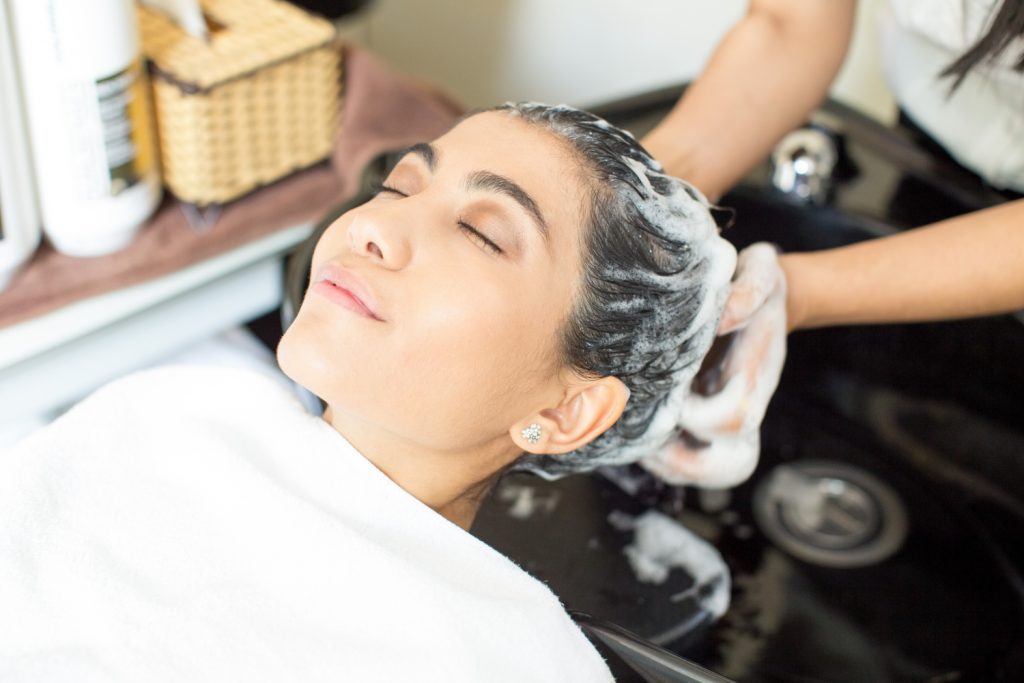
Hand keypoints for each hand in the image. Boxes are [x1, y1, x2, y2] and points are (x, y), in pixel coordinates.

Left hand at [641, 243, 787, 487]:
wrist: (755, 297)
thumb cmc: (753, 284)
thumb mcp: (759, 272)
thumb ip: (747, 291)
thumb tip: (720, 315)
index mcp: (755, 376)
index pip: (736, 416)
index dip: (701, 415)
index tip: (672, 391)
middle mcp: (742, 408)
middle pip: (731, 467)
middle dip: (684, 463)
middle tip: (645, 439)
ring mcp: (722, 424)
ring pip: (703, 473)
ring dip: (663, 465)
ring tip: (630, 438)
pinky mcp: (698, 425)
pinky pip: (682, 463)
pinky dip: (653, 456)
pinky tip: (629, 429)